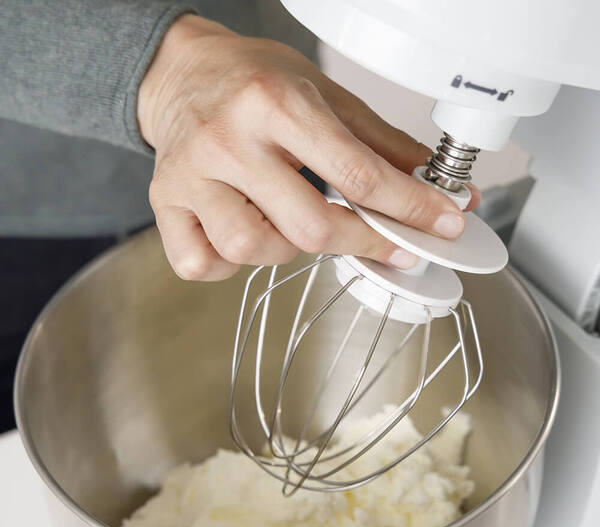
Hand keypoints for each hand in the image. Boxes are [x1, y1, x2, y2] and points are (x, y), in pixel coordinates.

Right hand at [138, 15, 479, 280]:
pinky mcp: (164, 203)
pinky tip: (240, 235)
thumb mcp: (324, 96)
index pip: (357, 173)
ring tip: (289, 222)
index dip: (410, 208)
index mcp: (274, 103)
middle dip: (360, 243)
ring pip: (251, 250)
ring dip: (286, 250)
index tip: (441, 226)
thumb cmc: (253, 82)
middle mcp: (228, 141)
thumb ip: (382, 145)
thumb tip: (438, 187)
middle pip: (308, 227)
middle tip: (381, 240)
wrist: (181, 73)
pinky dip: (228, 265)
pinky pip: (200, 264)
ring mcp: (190, 177)